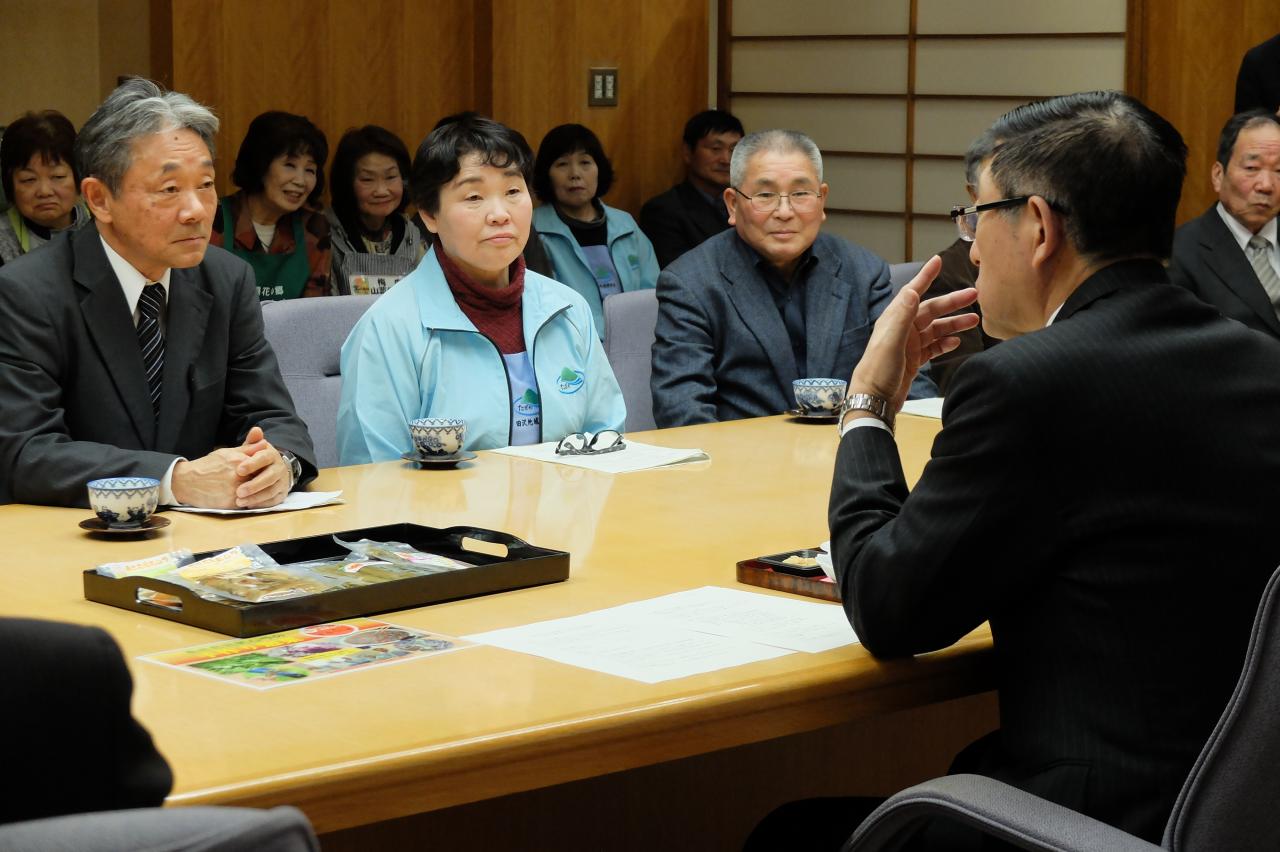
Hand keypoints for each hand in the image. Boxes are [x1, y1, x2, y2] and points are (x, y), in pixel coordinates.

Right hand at [171, 446, 255, 508]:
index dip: (262, 469)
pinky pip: (246, 503)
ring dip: (253, 492)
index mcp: (240, 461)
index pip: (262, 466)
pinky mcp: (231, 503)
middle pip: (260, 480)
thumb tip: (265, 443)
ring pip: (254, 493)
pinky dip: (245, 501)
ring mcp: (235, 490)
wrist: (187, 481)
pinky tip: (239, 497)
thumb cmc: (208, 465)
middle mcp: (239, 475)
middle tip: (252, 481)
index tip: (259, 470)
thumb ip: (248, 449)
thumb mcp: (227, 453)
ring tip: (245, 490)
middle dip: (259, 481)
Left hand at [232, 425, 290, 508]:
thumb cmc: (259, 459)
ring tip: (239, 501)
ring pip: (271, 491)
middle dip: (254, 485)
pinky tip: (248, 506)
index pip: (264, 458)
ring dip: (256, 497)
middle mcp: (279, 468)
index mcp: (272, 455)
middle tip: (238, 491)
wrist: (277, 468)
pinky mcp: (282, 494)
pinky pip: (273, 501)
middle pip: (269, 477)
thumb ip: (252, 442)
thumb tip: (256, 429)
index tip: (239, 470)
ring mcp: (282, 482)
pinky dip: (261, 504)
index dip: (252, 464)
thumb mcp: (255, 449)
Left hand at [849, 256, 980, 410]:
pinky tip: (956, 342)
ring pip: (935, 329)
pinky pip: (933, 347)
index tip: (938, 261)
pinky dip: (945, 343)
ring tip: (974, 321)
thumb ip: (902, 317)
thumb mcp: (891, 342)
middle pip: (931, 310)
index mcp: (894, 320)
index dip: (925, 276)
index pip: (912, 292)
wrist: (873, 401)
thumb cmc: (878, 371)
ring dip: (954, 324)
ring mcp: (908, 345)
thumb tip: (913, 291)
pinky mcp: (914, 360)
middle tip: (974, 295)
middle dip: (952, 302)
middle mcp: (902, 329)